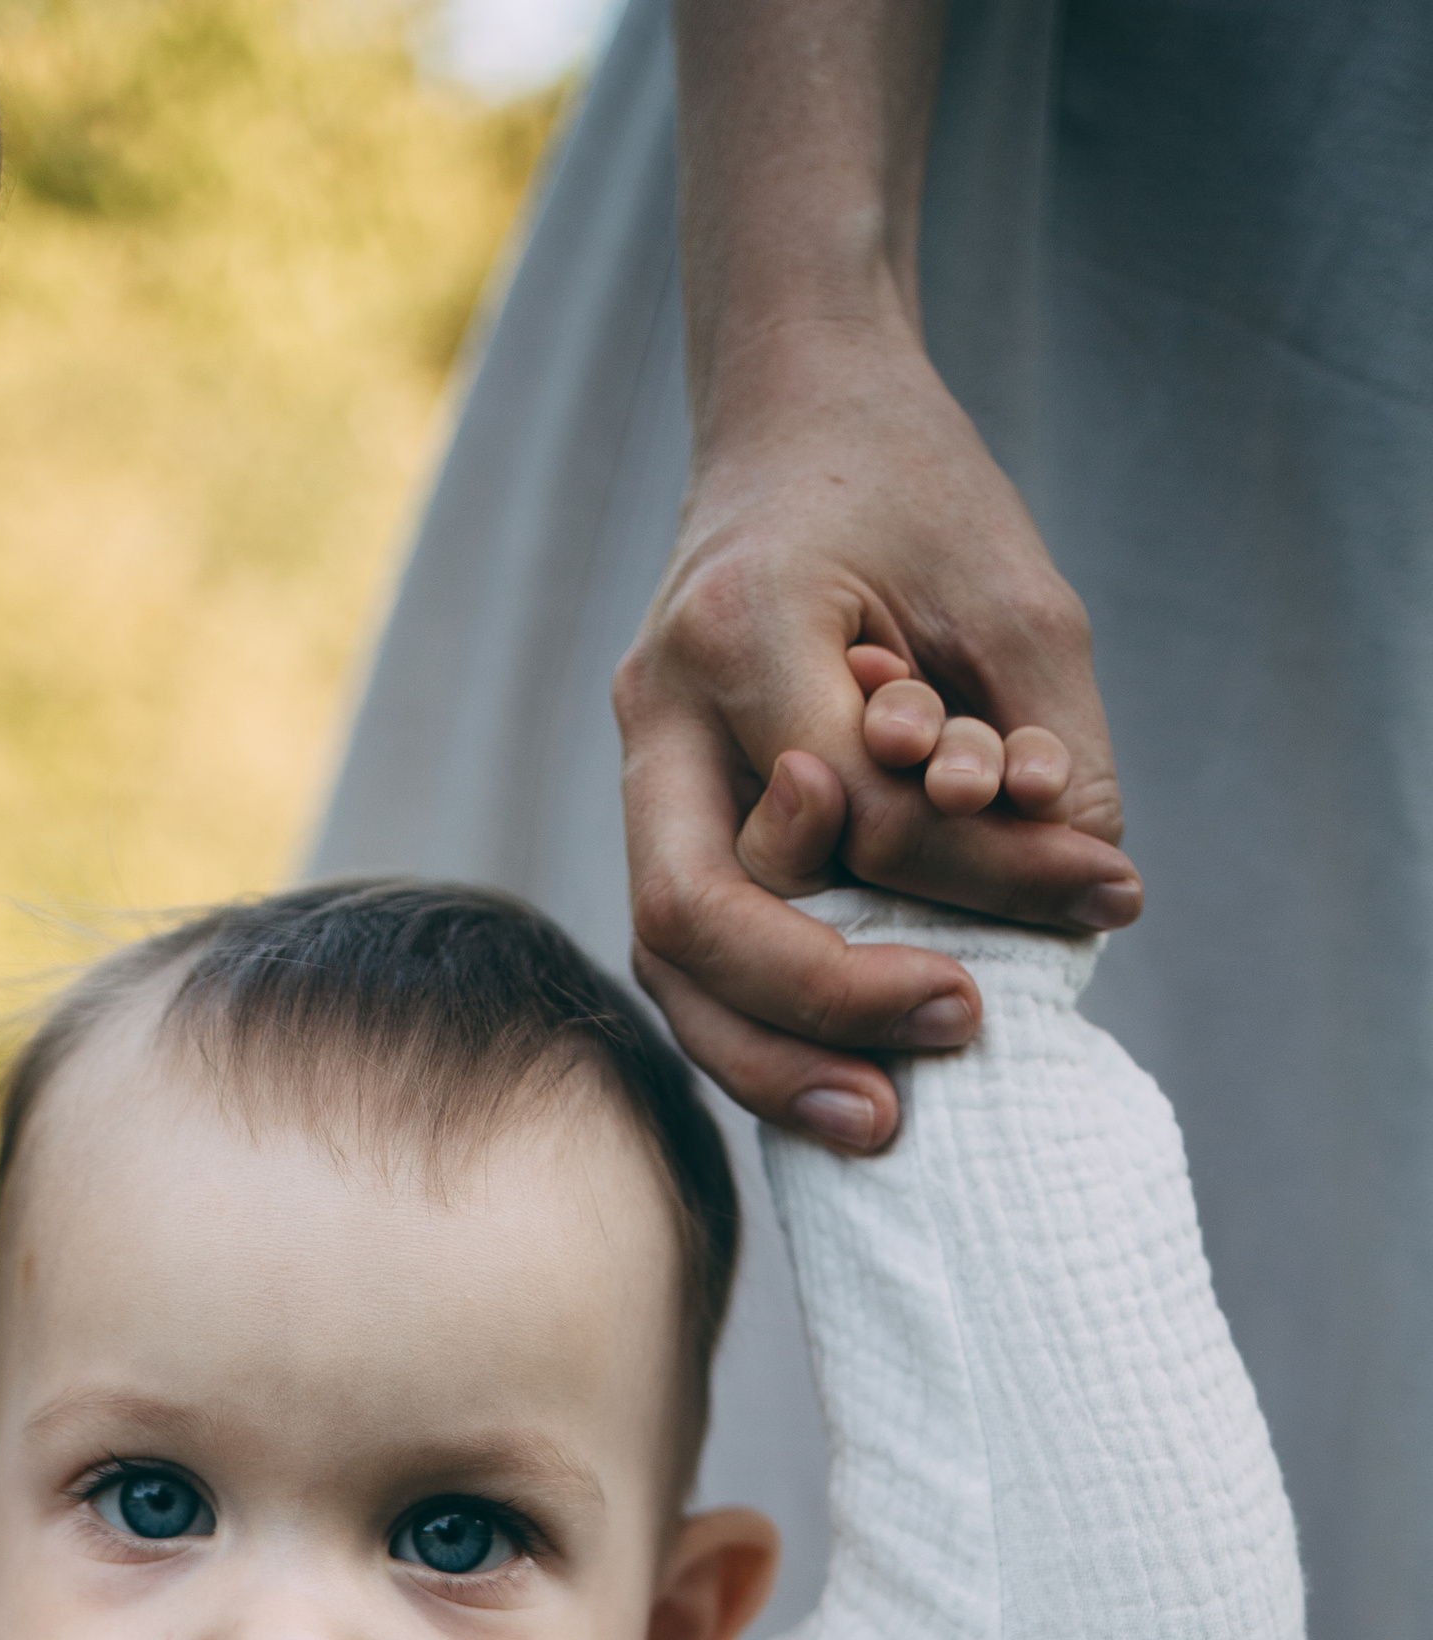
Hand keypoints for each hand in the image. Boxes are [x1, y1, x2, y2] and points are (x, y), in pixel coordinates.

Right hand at [615, 329, 1139, 1151]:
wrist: (795, 413)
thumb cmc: (913, 488)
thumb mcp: (1017, 593)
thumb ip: (1048, 747)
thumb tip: (1083, 902)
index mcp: (736, 628)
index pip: (853, 806)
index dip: (979, 869)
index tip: (1105, 891)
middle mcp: (657, 707)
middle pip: (694, 914)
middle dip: (823, 1001)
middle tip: (953, 1028)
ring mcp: (640, 763)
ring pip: (669, 958)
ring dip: (769, 1056)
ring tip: (883, 1120)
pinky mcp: (659, 805)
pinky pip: (687, 948)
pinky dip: (757, 1023)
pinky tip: (837, 1073)